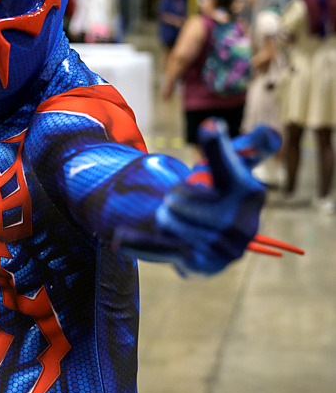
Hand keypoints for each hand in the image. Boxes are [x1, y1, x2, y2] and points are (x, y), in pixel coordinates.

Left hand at [114, 120, 277, 275]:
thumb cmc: (221, 195)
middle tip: (188, 204)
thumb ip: (254, 145)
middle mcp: (242, 224)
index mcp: (251, 193)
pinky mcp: (197, 265)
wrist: (210, 243)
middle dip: (174, 197)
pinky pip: (160, 248)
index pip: (228, 164)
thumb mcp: (237, 168)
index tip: (209, 126)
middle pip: (179, 196)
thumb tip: (272, 133)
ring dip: (165, 217)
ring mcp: (221, 248)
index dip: (217, 146)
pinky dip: (140, 244)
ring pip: (166, 218)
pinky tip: (119, 238)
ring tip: (182, 221)